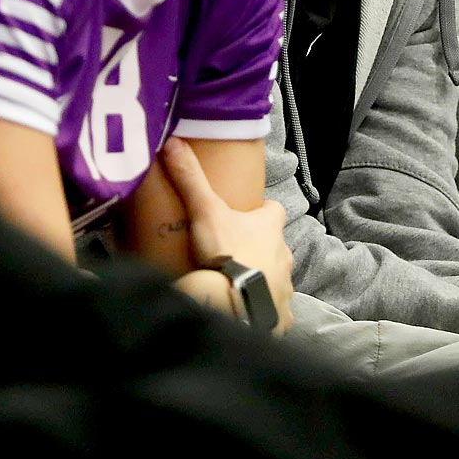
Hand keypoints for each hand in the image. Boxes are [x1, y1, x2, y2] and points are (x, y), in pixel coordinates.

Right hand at [160, 138, 293, 333]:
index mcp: (272, 228)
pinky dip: (264, 313)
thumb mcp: (205, 211)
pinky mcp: (281, 316)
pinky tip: (245, 316)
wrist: (234, 303)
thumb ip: (190, 179)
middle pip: (275, 247)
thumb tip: (173, 142)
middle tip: (232, 254)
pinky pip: (276, 313)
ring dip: (260, 281)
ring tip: (234, 288)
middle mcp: (285, 255)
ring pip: (276, 279)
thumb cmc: (227, 252)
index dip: (262, 212)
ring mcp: (285, 287)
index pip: (274, 212)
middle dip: (259, 250)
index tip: (246, 214)